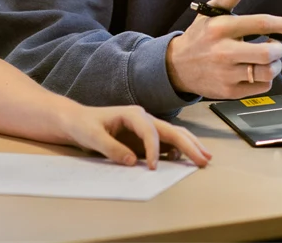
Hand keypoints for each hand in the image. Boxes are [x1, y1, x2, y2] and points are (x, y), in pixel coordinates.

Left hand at [60, 105, 211, 168]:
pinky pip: (167, 144)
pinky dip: (180, 151)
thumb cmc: (83, 125)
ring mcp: (146, 128)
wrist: (76, 121)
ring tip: (206, 157)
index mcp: (132, 114)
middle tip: (203, 159)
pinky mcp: (145, 139)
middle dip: (188, 144)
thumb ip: (111, 148)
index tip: (152, 168)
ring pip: (174, 135)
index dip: (154, 150)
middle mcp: (143, 118)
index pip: (150, 131)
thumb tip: (132, 161)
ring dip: (190, 146)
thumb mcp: (92, 136)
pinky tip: (188, 160)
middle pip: (171, 130)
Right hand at [166, 0, 281, 98]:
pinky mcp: (229, 91)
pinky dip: (266, 79)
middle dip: (279, 49)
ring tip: (268, 59)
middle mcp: (224, 51)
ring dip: (275, 65)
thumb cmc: (199, 37)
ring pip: (267, 72)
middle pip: (268, 54)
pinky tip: (256, 71)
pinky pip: (262, 86)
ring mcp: (227, 74)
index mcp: (221, 28)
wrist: (177, 67)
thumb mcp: (208, 14)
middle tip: (275, 46)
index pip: (260, 24)